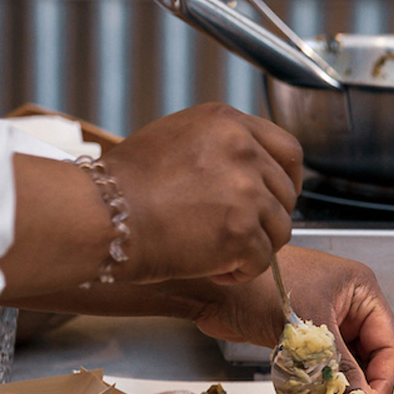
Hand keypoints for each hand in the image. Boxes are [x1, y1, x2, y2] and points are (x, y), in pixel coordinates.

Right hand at [101, 104, 303, 287]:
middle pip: (286, 193)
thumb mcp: (176, 140)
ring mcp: (246, 190)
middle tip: (238, 233)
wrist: (105, 216)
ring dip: (255, 247)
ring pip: (280, 229)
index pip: (288, 149)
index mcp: (227, 122)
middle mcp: (242, 150)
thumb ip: (219, 148)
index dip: (287, 179)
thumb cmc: (127, 185)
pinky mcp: (242, 231)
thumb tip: (249, 168)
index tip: (278, 196)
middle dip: (267, 218)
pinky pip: (262, 261)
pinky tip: (213, 268)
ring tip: (220, 252)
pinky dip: (240, 271)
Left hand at [193, 246, 393, 393]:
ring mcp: (327, 322)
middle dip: (364, 388)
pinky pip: (325, 369)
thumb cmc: (257, 287)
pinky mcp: (305, 339)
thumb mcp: (309, 330)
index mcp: (361, 291)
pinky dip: (323, 387)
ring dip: (342, 391)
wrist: (209, 287)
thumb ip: (340, 369)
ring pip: (348, 366)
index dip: (383, 380)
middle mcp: (349, 306)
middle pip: (373, 358)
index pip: (389, 344)